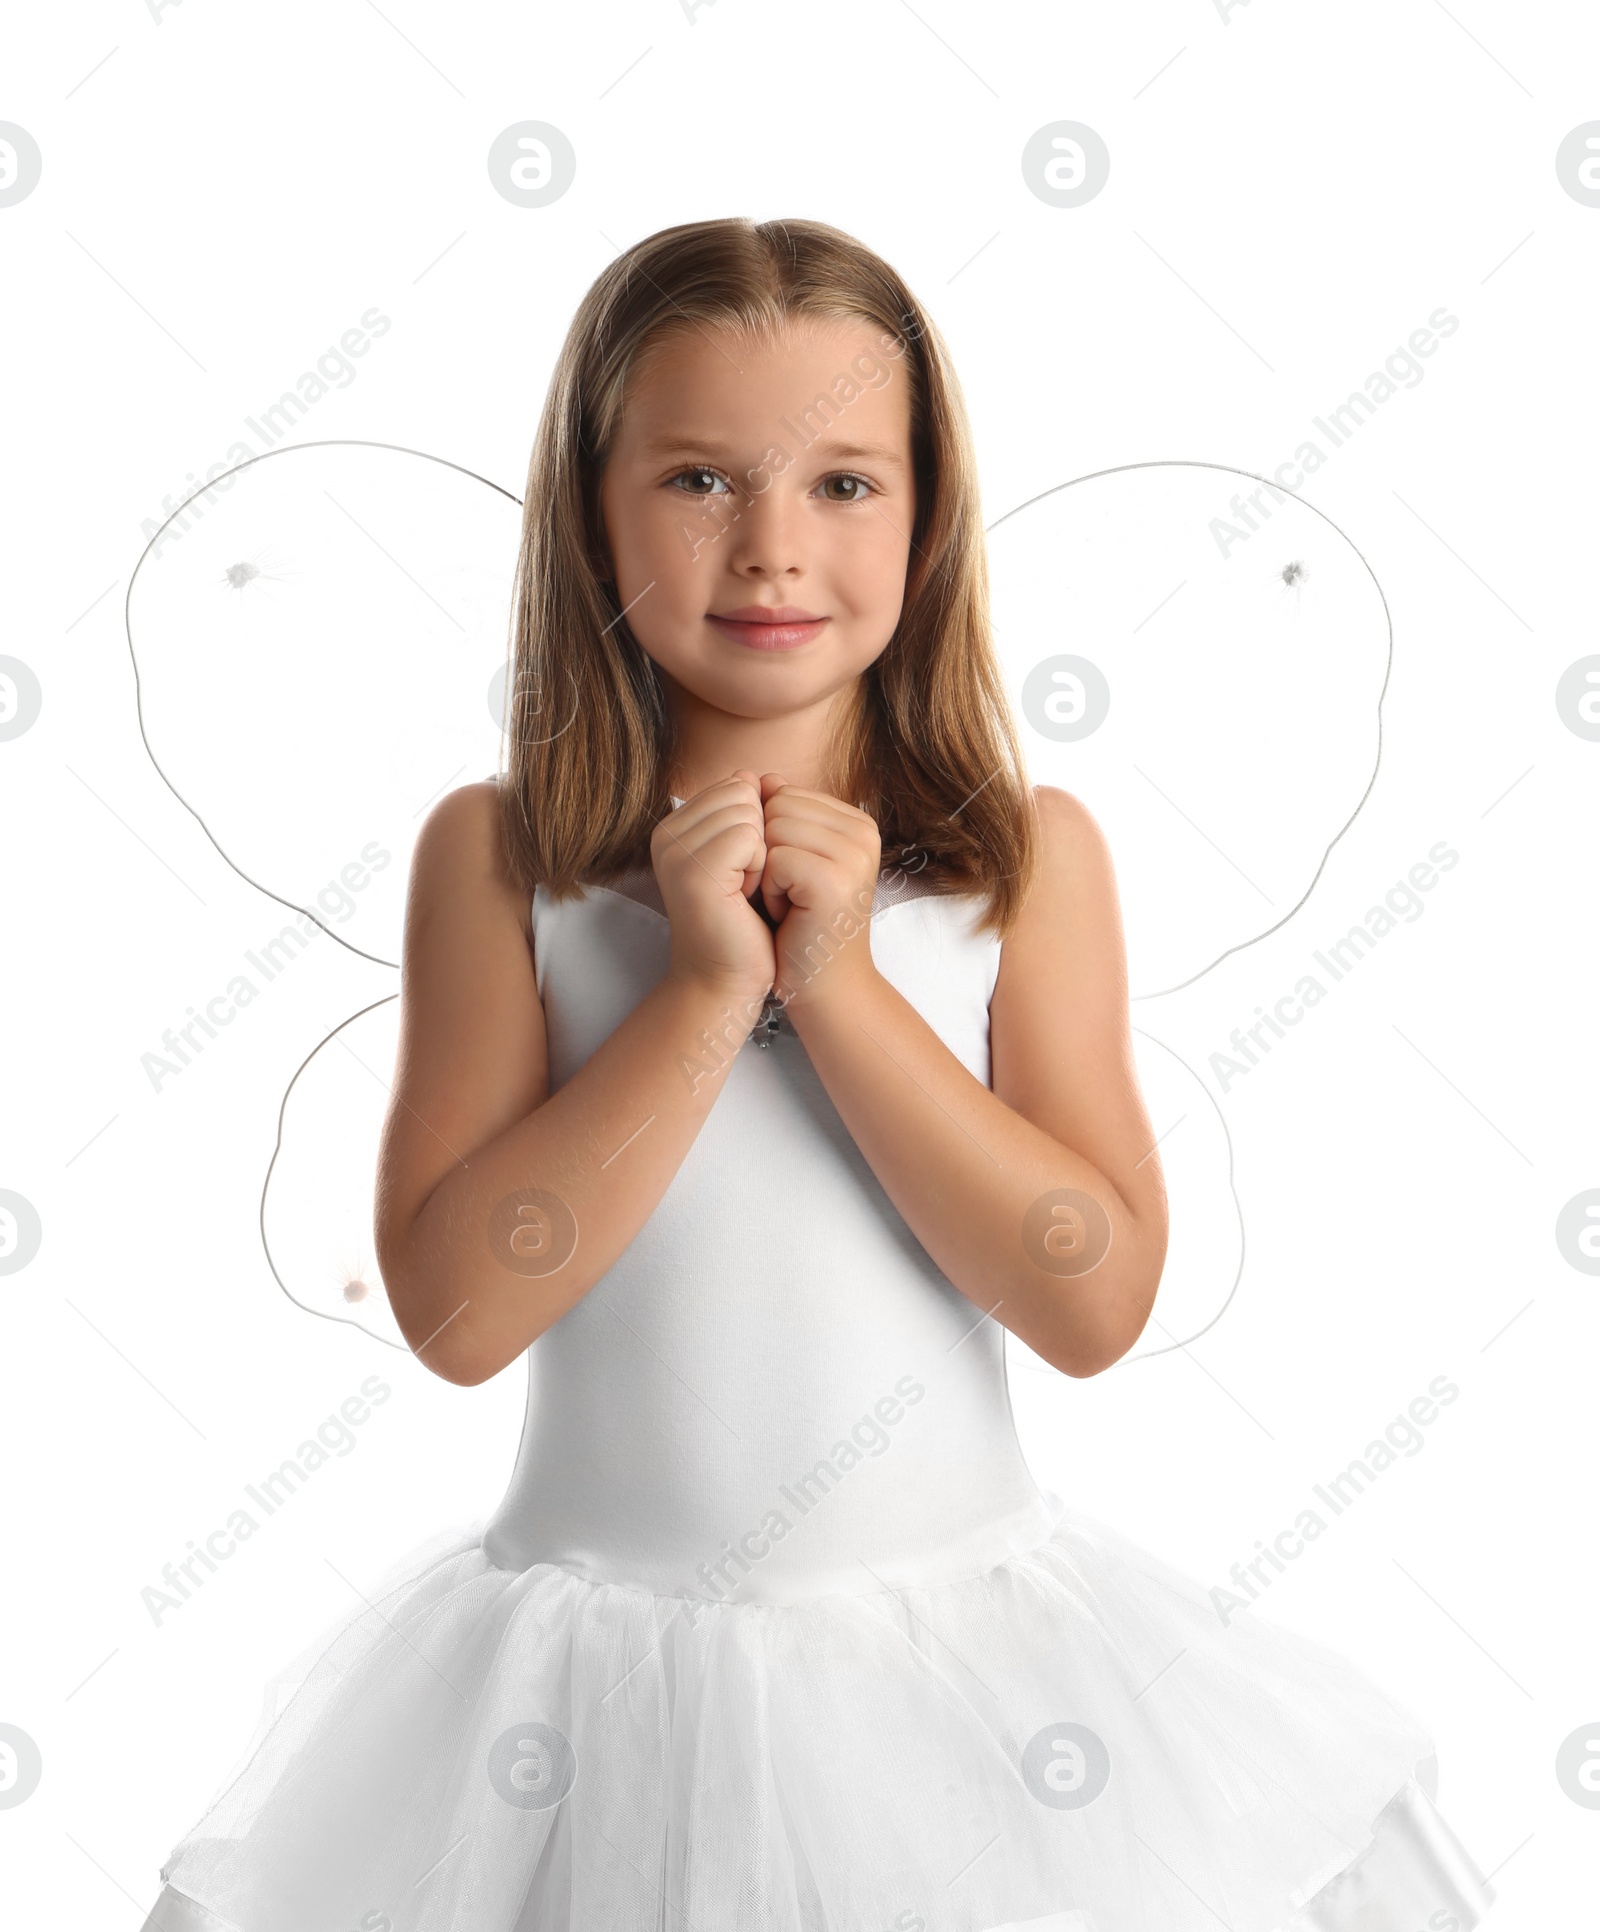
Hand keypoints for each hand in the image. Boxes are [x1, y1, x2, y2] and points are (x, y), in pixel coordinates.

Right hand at [651, 771, 775, 1006]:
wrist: (728, 980)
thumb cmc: (744, 923)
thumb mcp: (747, 858)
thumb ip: (749, 814)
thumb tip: (762, 775)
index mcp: (676, 826)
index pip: (737, 784)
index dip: (756, 826)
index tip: (742, 870)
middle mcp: (666, 834)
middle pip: (742, 791)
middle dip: (760, 836)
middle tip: (743, 882)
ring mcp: (675, 850)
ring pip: (748, 811)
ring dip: (761, 853)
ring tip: (742, 890)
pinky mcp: (693, 870)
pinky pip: (750, 836)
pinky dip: (760, 867)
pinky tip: (742, 896)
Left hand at [755, 774, 881, 1010]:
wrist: (824, 986)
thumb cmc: (802, 925)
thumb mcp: (794, 860)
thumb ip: (784, 816)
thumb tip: (761, 777)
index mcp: (856, 821)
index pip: (785, 793)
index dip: (772, 838)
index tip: (793, 876)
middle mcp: (864, 832)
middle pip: (776, 807)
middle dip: (767, 852)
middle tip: (792, 893)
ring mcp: (853, 855)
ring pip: (772, 830)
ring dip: (767, 872)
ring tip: (792, 903)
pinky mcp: (835, 880)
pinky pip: (774, 859)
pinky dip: (771, 891)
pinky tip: (791, 914)